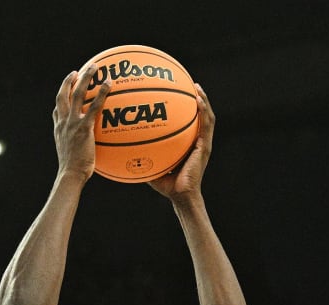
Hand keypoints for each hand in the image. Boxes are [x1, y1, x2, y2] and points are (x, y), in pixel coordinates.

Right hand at [53, 65, 110, 179]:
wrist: (70, 175)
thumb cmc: (74, 172)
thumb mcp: (72, 158)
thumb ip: (78, 150)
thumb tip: (89, 153)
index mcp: (59, 130)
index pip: (57, 111)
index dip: (61, 98)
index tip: (65, 89)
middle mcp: (63, 123)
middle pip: (63, 95)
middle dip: (69, 80)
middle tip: (77, 71)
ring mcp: (72, 123)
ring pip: (77, 94)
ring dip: (85, 77)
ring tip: (94, 67)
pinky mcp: (83, 127)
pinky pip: (94, 106)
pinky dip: (101, 93)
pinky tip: (109, 84)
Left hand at [148, 84, 213, 202]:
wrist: (181, 196)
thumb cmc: (167, 185)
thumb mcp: (151, 165)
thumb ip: (140, 154)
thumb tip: (121, 146)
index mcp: (188, 144)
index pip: (188, 122)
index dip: (185, 108)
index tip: (178, 93)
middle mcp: (197, 141)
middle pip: (199, 115)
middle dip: (196, 98)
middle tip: (189, 82)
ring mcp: (203, 144)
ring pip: (207, 117)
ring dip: (203, 101)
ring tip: (197, 87)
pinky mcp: (205, 147)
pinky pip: (206, 126)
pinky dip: (203, 112)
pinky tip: (198, 101)